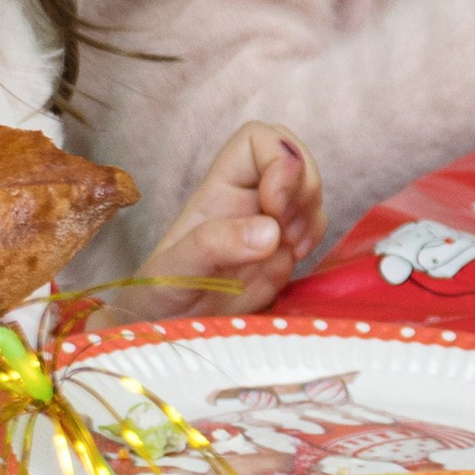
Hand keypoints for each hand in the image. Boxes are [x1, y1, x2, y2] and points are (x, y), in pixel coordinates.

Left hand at [140, 122, 322, 313]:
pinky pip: (315, 227)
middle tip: (285, 228)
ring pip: (310, 193)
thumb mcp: (174, 271)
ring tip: (288, 248)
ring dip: (310, 214)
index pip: (257, 140)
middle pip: (294, 158)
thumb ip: (213, 246)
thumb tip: (269, 231)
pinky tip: (294, 258)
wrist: (168, 334)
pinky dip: (315, 237)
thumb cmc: (158, 297)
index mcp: (217, 191)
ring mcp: (269, 225)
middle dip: (303, 187)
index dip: (277, 158)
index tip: (273, 203)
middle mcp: (247, 200)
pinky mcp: (284, 252)